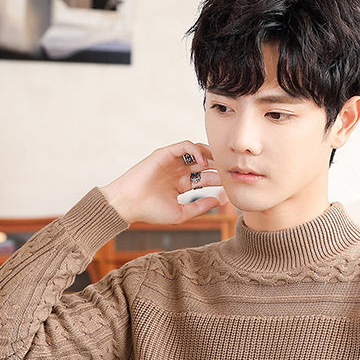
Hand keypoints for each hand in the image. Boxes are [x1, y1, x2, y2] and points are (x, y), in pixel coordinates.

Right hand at [100, 140, 228, 225]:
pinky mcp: (164, 153)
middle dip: (217, 166)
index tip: (230, 184)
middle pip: (204, 164)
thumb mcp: (181, 213)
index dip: (218, 180)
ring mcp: (171, 161)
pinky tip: (204, 161)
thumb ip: (200, 207)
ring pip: (197, 151)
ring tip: (219, 164)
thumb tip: (220, 201)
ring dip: (210, 155)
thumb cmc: (151, 212)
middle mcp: (178, 171)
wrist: (128, 204)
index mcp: (181, 184)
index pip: (205, 178)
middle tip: (230, 170)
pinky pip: (184, 146)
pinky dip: (196, 150)